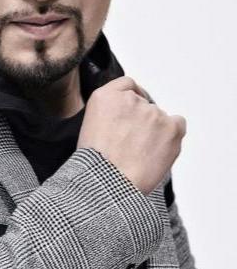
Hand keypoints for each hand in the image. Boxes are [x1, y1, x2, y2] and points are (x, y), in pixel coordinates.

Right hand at [76, 76, 186, 195]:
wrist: (108, 183)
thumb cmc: (96, 165)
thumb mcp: (89, 128)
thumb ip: (110, 114)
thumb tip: (127, 119)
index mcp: (105, 97)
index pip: (127, 85)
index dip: (132, 100)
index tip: (132, 113)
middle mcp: (129, 99)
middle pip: (144, 104)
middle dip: (141, 122)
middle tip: (132, 145)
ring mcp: (152, 112)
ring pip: (159, 118)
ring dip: (154, 132)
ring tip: (140, 155)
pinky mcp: (171, 127)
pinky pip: (178, 124)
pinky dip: (172, 135)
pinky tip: (158, 150)